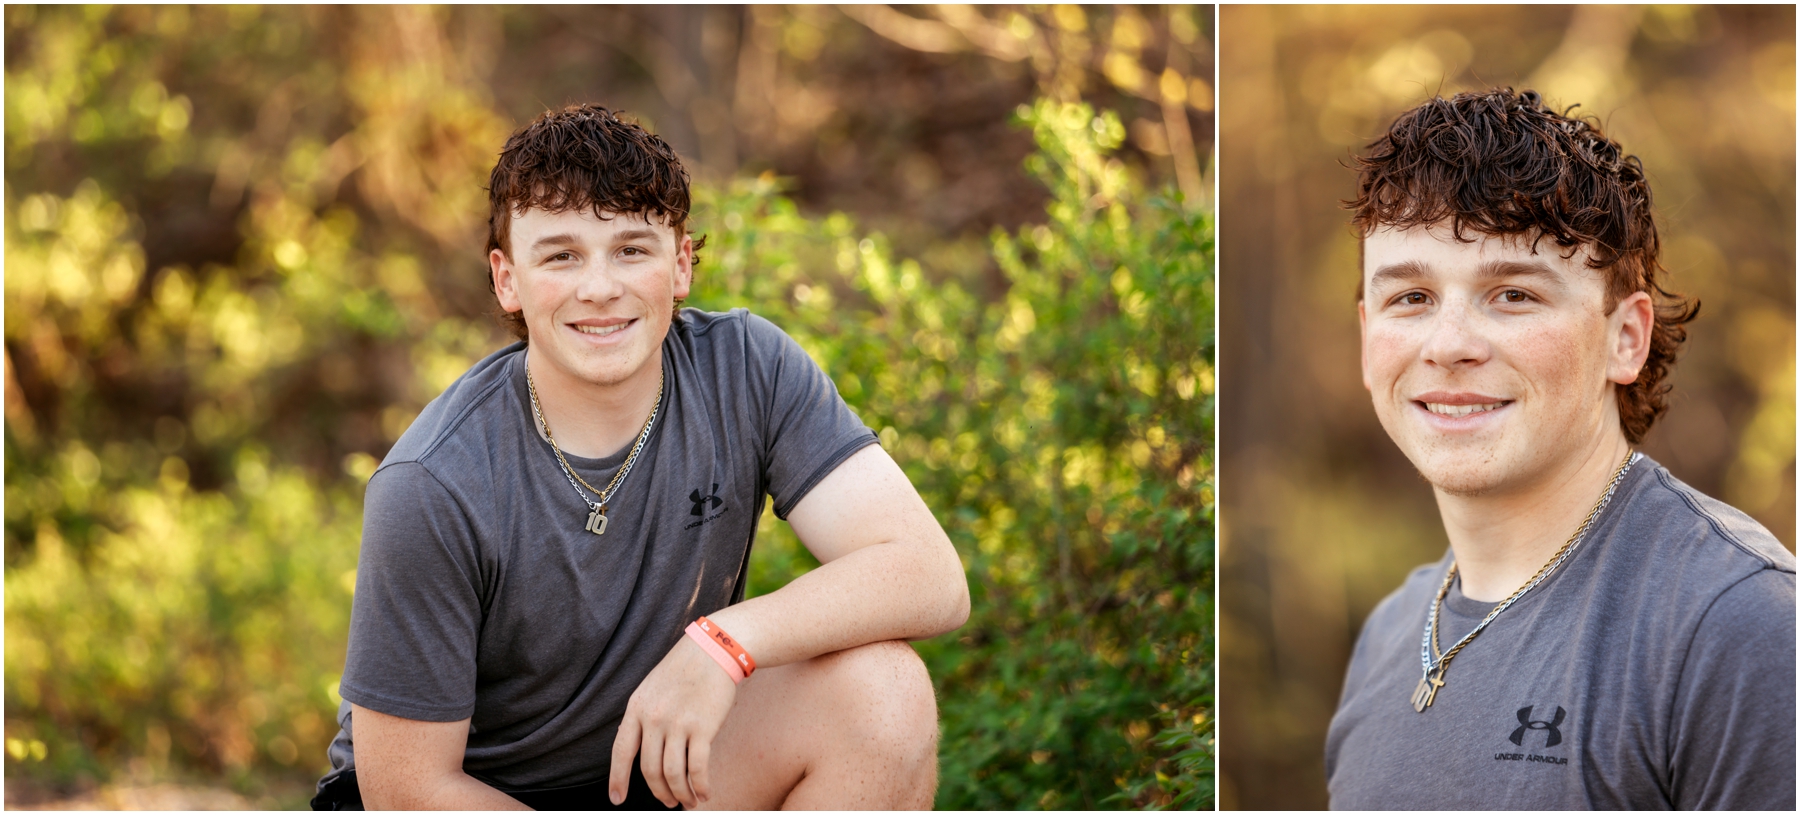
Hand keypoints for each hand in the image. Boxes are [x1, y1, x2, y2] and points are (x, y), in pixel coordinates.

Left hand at [610, 633, 738, 806]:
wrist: (714, 649)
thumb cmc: (684, 670)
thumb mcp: (651, 688)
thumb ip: (643, 717)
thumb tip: (637, 749)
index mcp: (636, 708)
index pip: (621, 752)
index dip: (618, 779)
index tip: (617, 799)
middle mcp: (653, 718)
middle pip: (650, 770)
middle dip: (660, 792)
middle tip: (669, 802)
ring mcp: (677, 723)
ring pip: (674, 774)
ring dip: (681, 794)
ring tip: (689, 801)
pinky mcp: (703, 727)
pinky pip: (698, 768)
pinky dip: (700, 785)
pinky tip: (705, 792)